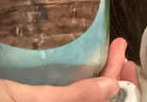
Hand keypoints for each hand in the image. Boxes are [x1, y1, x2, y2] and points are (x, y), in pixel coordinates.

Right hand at [0, 38, 134, 101]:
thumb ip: (68, 98)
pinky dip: (80, 84)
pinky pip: (64, 98)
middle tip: (119, 50)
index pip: (99, 101)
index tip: (122, 53)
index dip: (117, 82)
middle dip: (111, 77)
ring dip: (99, 78)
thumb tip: (110, 87)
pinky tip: (82, 64)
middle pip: (94, 100)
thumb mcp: (24, 101)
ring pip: (82, 99)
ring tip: (108, 54)